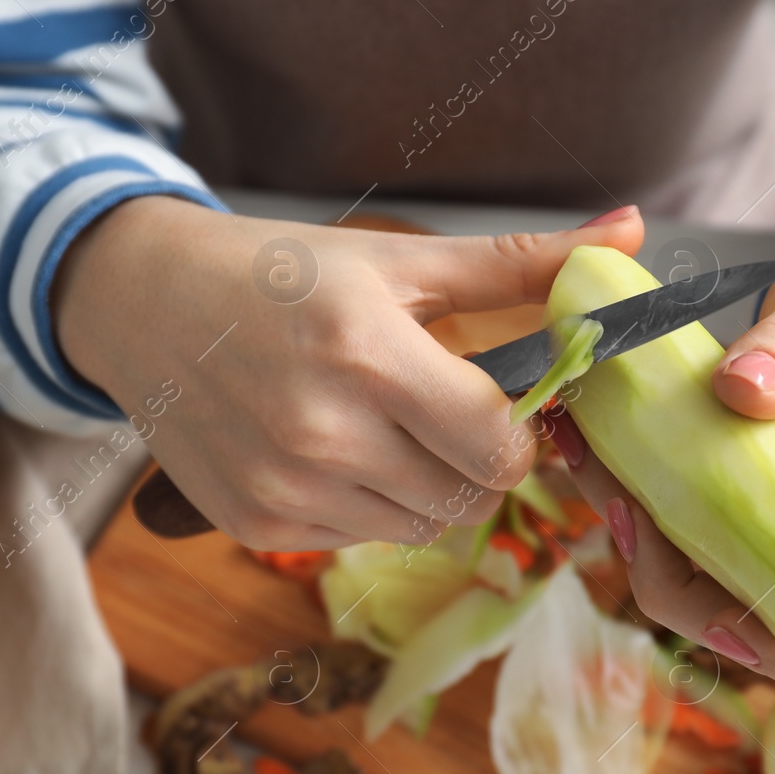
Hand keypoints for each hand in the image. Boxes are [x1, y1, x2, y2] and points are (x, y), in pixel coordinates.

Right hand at [54, 198, 644, 549]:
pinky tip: (330, 452)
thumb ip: (521, 262)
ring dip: (423, 488)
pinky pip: (359, 540)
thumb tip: (633, 233)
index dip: (517, 435)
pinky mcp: (256, 526)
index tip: (496, 406)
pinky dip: (366, 506)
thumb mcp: (399, 260)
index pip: (499, 450)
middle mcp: (324, 432)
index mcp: (369, 352)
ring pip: (420, 528)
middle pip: (468, 499)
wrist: (141, 303)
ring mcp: (285, 489)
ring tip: (379, 427)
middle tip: (440, 415)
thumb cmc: (278, 272)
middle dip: (475, 463)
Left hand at [553, 223, 774, 682]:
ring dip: (632, 533)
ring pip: (694, 577)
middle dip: (669, 581)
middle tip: (622, 504)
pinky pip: (672, 524)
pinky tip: (585, 439)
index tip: (715, 611)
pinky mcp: (731, 502)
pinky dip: (626, 491)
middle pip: (747, 623)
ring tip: (585, 453)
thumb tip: (743, 389)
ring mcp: (773, 531)